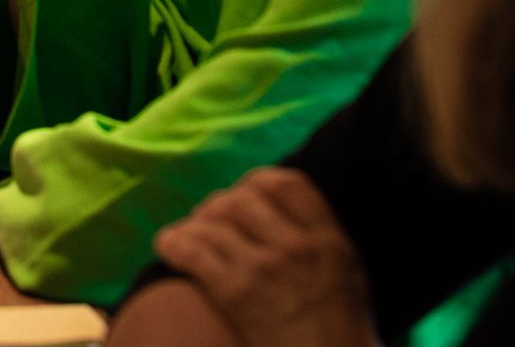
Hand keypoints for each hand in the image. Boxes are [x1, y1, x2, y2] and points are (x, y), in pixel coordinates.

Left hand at [153, 168, 381, 346]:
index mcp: (328, 239)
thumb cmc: (339, 333)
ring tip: (188, 233)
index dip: (258, 182)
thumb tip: (283, 211)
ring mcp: (263, 268)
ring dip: (195, 225)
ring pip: (214, 222)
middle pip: (243, 200)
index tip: (245, 192)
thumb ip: (319, 239)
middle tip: (209, 217)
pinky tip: (167, 244)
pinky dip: (175, 244)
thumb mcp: (348, 276)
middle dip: (221, 205)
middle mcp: (295, 246)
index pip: (287, 184)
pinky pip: (194, 253)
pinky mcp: (234, 293)